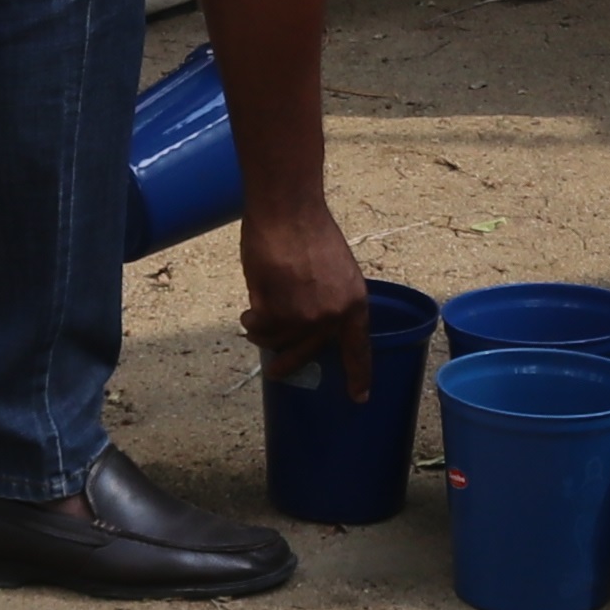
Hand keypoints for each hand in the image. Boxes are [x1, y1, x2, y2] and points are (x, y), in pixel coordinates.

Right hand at [236, 198, 367, 392]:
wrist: (288, 211)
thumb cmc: (309, 232)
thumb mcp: (337, 270)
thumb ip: (329, 300)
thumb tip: (308, 325)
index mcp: (355, 305)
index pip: (358, 351)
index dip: (359, 377)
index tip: (359, 399)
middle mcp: (331, 318)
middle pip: (306, 354)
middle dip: (287, 364)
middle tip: (277, 371)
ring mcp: (302, 318)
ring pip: (277, 340)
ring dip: (262, 329)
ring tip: (257, 312)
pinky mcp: (275, 312)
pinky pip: (258, 326)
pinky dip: (251, 316)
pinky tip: (252, 300)